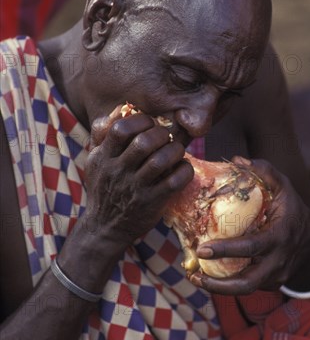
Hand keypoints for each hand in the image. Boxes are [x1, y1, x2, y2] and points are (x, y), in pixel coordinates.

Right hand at [83, 112, 193, 246]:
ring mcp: (136, 189)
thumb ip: (101, 135)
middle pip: (144, 142)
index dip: (139, 120)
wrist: (104, 228)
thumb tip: (119, 110)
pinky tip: (182, 168)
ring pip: (161, 160)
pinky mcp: (152, 203)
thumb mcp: (94, 162)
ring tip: (176, 151)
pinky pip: (175, 182)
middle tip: (166, 137)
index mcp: (103, 158)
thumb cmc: (103, 189)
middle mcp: (118, 172)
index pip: (120, 129)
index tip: (149, 123)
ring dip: (175, 150)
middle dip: (161, 134)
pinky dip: (184, 170)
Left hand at [189, 158, 309, 294]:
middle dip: (218, 284)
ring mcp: (276, 276)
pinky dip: (228, 284)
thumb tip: (237, 160)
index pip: (252, 247)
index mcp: (280, 237)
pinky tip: (210, 276)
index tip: (202, 250)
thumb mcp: (284, 187)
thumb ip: (264, 171)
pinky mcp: (272, 284)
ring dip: (219, 288)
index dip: (226, 250)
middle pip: (248, 283)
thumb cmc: (293, 208)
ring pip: (246, 289)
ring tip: (196, 278)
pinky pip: (249, 287)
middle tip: (194, 276)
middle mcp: (278, 261)